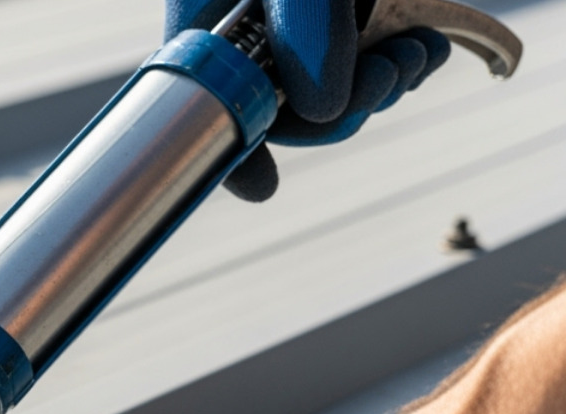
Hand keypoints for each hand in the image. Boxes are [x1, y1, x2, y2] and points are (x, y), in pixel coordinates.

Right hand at [165, 0, 451, 199]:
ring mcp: (296, 25)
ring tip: (417, 57)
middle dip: (337, 109)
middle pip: (276, 104)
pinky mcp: (344, 21)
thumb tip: (326, 111)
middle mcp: (248, 22)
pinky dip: (396, 63)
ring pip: (325, 89)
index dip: (232, 145)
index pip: (205, 96)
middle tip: (390, 82)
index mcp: (211, 11)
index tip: (262, 184)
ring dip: (380, 86)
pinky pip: (360, 63)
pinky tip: (420, 48)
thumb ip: (308, 34)